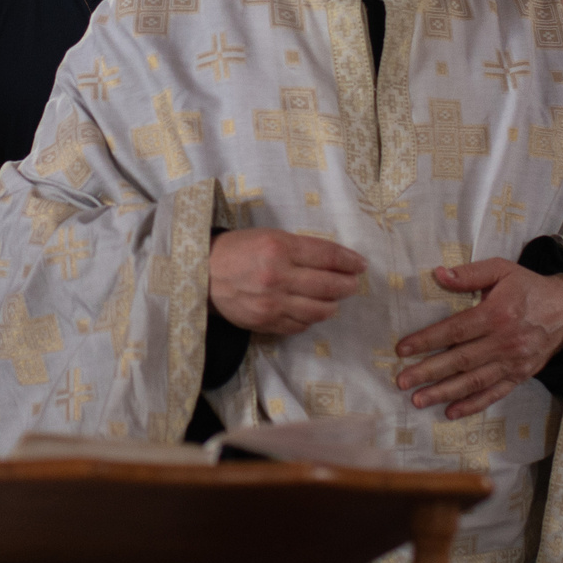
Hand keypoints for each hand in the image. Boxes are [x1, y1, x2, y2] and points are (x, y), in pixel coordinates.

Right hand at [206, 229, 365, 335]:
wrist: (202, 274)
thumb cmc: (238, 250)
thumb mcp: (269, 237)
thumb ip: (300, 248)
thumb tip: (336, 261)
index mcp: (279, 248)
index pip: (327, 256)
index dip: (349, 261)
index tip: (360, 264)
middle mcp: (278, 277)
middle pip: (328, 285)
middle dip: (347, 285)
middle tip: (352, 283)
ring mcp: (272, 303)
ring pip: (319, 310)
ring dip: (333, 304)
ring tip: (334, 299)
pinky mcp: (266, 322)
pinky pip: (301, 325)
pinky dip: (311, 318)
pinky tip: (312, 311)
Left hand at [394, 260, 562, 418]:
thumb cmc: (528, 287)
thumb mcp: (502, 270)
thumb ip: (470, 273)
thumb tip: (438, 274)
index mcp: (497, 314)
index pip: (456, 330)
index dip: (427, 340)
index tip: (403, 349)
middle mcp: (504, 342)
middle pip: (460, 360)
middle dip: (428, 372)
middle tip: (402, 381)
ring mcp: (513, 363)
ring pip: (474, 381)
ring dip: (444, 392)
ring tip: (418, 400)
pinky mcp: (520, 376)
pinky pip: (494, 394)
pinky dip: (472, 405)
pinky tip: (451, 412)